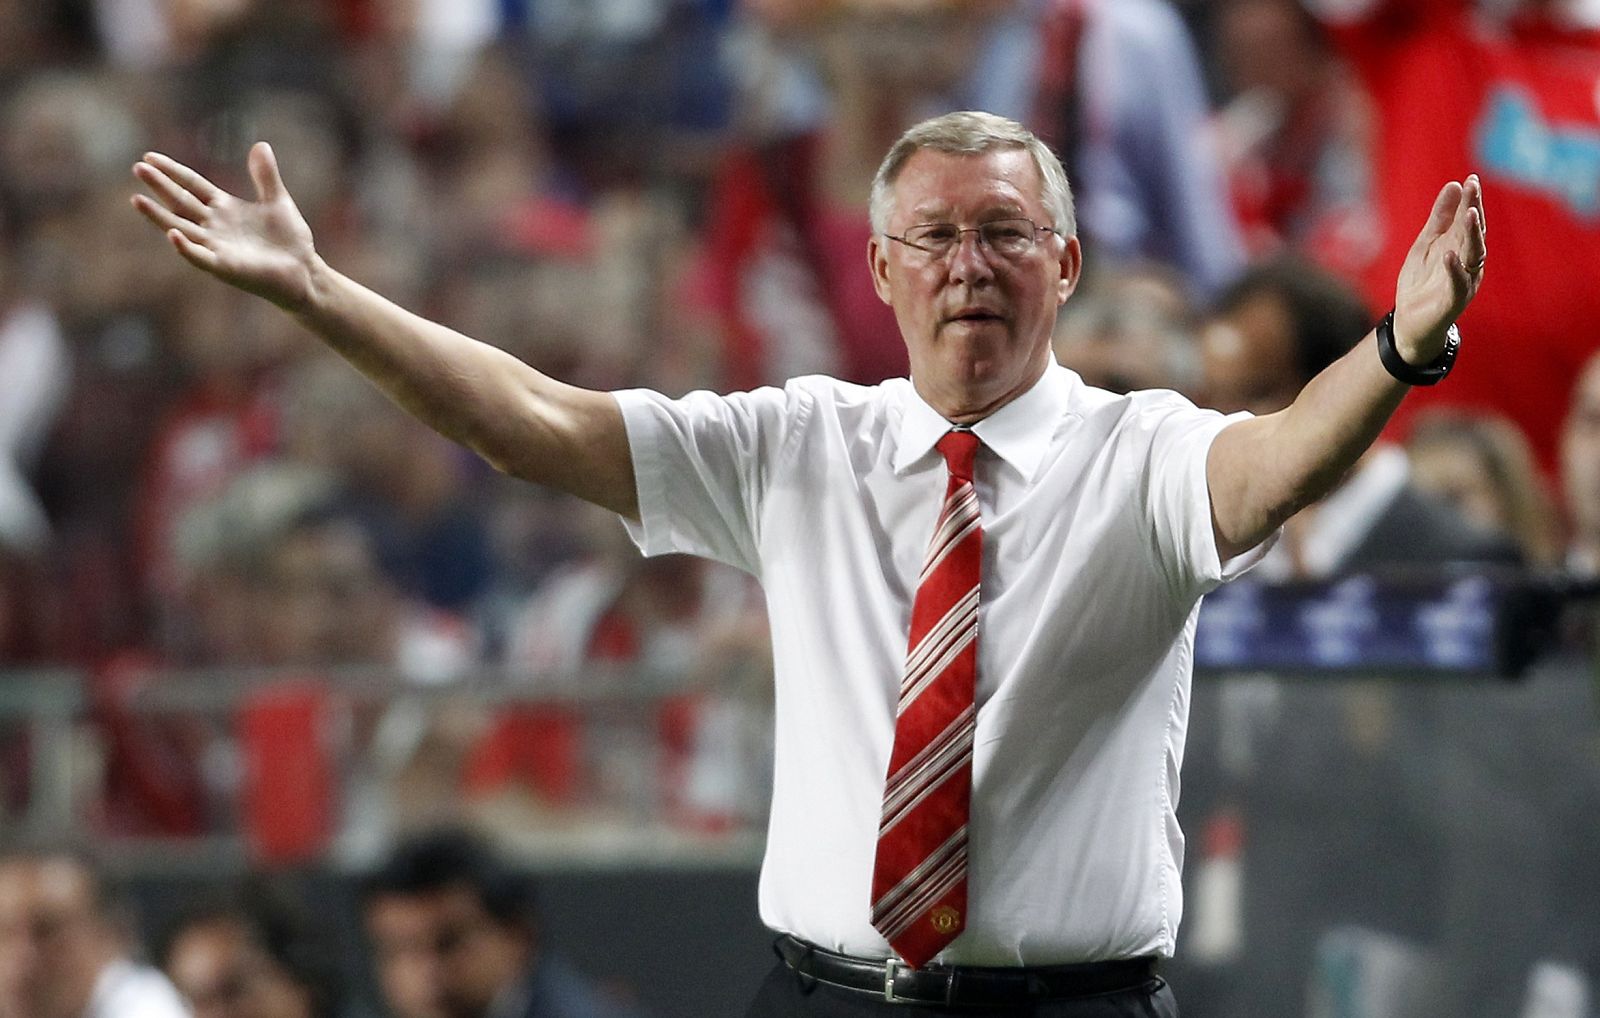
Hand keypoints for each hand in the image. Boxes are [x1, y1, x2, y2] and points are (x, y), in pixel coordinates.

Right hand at [130, 142, 317, 311]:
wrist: (305, 271)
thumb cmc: (289, 239)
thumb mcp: (278, 201)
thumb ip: (266, 176)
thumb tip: (260, 145)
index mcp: (224, 208)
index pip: (192, 185)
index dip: (172, 171)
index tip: (149, 157)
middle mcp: (214, 226)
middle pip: (180, 202)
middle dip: (160, 186)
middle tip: (138, 167)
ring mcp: (217, 247)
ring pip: (181, 228)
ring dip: (159, 216)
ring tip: (137, 200)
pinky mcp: (225, 267)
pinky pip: (200, 257)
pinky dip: (186, 248)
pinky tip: (173, 235)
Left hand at [1391, 174, 1485, 362]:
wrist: (1409, 322)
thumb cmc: (1421, 281)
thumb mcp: (1426, 244)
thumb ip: (1439, 218)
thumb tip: (1453, 185)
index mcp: (1461, 246)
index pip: (1469, 219)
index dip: (1471, 200)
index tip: (1470, 179)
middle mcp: (1468, 262)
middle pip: (1474, 232)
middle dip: (1474, 209)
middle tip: (1473, 187)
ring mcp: (1464, 281)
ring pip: (1473, 255)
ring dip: (1472, 234)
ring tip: (1469, 214)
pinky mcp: (1454, 301)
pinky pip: (1458, 284)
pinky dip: (1455, 269)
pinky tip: (1449, 255)